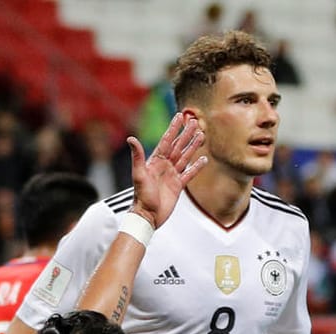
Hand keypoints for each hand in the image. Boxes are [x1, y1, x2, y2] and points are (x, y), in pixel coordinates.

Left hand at [126, 113, 206, 227]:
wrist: (148, 215)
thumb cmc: (141, 196)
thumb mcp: (139, 174)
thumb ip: (137, 156)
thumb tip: (131, 139)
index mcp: (155, 161)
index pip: (166, 141)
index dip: (173, 128)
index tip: (179, 117)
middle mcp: (164, 166)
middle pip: (177, 146)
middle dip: (186, 134)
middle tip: (194, 122)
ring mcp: (172, 175)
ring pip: (185, 157)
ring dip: (193, 147)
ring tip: (201, 136)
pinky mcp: (178, 186)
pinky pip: (189, 174)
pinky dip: (196, 167)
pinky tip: (203, 160)